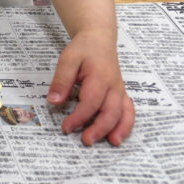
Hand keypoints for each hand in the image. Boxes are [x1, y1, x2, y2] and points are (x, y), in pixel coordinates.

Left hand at [47, 29, 134, 145]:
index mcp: (99, 77)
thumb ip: (61, 80)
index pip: (91, 102)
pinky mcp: (122, 93)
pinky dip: (127, 124)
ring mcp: (120, 90)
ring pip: (124, 113)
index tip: (66, 127)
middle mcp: (114, 86)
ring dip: (119, 129)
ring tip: (111, 144)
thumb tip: (54, 102)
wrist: (99, 39)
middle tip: (86, 141)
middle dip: (99, 129)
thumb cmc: (83, 49)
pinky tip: (119, 135)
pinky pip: (129, 110)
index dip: (79, 117)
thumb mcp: (67, 60)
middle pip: (110, 111)